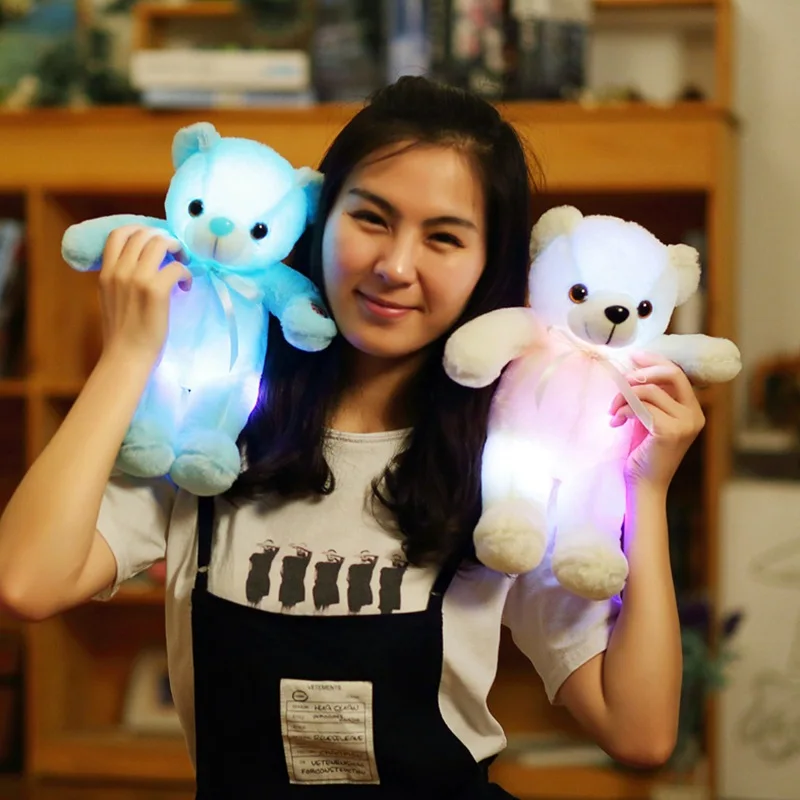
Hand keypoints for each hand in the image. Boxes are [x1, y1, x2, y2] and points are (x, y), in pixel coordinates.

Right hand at [98, 225, 191, 364]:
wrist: (126, 357)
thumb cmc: (122, 334)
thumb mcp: (111, 298)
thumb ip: (120, 279)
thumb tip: (141, 266)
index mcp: (107, 272)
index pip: (119, 234)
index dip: (141, 230)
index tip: (155, 241)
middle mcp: (119, 271)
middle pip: (143, 234)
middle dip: (164, 238)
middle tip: (176, 252)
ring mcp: (137, 279)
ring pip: (161, 243)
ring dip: (178, 249)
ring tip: (184, 263)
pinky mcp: (155, 291)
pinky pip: (177, 267)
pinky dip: (186, 273)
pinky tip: (186, 286)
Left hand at [609, 351, 704, 490]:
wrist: (643, 485)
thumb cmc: (642, 453)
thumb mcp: (648, 419)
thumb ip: (648, 397)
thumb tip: (632, 369)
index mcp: (692, 410)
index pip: (677, 373)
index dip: (655, 361)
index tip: (633, 356)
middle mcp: (694, 415)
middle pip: (671, 374)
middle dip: (642, 372)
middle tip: (621, 381)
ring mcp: (685, 423)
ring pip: (649, 390)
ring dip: (623, 397)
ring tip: (612, 411)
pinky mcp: (670, 431)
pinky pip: (640, 407)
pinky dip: (623, 411)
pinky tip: (615, 423)